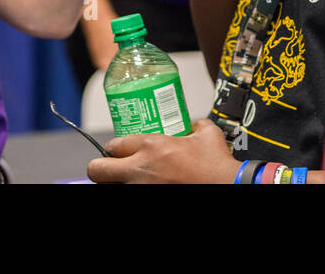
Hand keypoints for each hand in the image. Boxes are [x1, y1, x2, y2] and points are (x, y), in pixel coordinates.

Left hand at [86, 118, 239, 183]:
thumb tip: (193, 123)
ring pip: (109, 187)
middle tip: (109, 167)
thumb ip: (196, 124)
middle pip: (97, 169)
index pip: (113, 145)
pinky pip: (127, 195)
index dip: (113, 148)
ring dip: (114, 182)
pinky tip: (140, 186)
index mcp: (151, 146)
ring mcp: (141, 189)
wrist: (227, 187)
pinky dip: (129, 189)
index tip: (119, 151)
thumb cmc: (216, 165)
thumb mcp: (207, 134)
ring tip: (125, 178)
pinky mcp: (147, 200)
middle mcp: (139, 169)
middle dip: (100, 167)